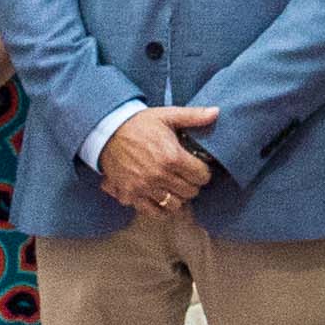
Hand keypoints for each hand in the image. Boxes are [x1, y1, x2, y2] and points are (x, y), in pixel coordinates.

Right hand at [98, 106, 220, 213]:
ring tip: (174, 187)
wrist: (107, 132)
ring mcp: (144, 187)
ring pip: (175, 205)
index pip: (202, 176)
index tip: (199, 168)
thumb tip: (217, 112)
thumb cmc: (139, 124)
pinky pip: (153, 212)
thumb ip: (194, 116)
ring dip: (178, 197)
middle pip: (190, 192)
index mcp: (172, 157)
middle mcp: (159, 175)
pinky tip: (161, 197)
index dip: (203, 172)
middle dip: (192, 184)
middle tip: (187, 177)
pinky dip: (160, 208)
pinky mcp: (130, 195)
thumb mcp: (167, 115)